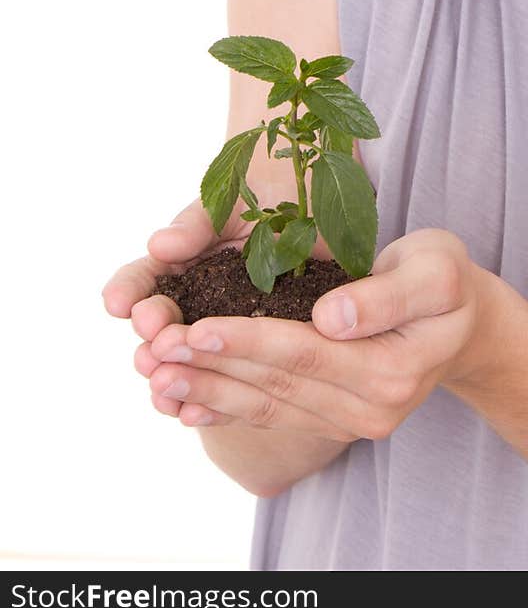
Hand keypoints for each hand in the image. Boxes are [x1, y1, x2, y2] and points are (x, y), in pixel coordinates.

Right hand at [102, 187, 334, 423]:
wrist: (329, 202)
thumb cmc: (271, 193)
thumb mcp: (233, 202)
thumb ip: (197, 226)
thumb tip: (159, 246)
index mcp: (185, 262)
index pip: (147, 279)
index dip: (130, 291)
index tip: (119, 304)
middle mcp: (201, 299)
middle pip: (164, 327)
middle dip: (153, 338)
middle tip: (151, 345)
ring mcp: (230, 328)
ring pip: (190, 362)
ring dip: (171, 377)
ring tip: (161, 385)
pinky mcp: (263, 352)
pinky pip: (232, 383)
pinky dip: (208, 402)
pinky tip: (191, 414)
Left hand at [146, 228, 499, 437]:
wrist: (464, 323)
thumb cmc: (447, 281)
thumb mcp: (436, 270)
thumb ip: (387, 295)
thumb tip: (332, 318)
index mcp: (392, 370)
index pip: (305, 353)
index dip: (247, 339)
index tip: (195, 326)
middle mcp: (369, 410)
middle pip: (275, 384)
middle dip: (209, 366)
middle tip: (153, 347)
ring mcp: (348, 422)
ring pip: (265, 405)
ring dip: (205, 391)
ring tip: (153, 374)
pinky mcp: (330, 420)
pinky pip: (271, 414)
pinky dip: (222, 406)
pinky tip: (182, 400)